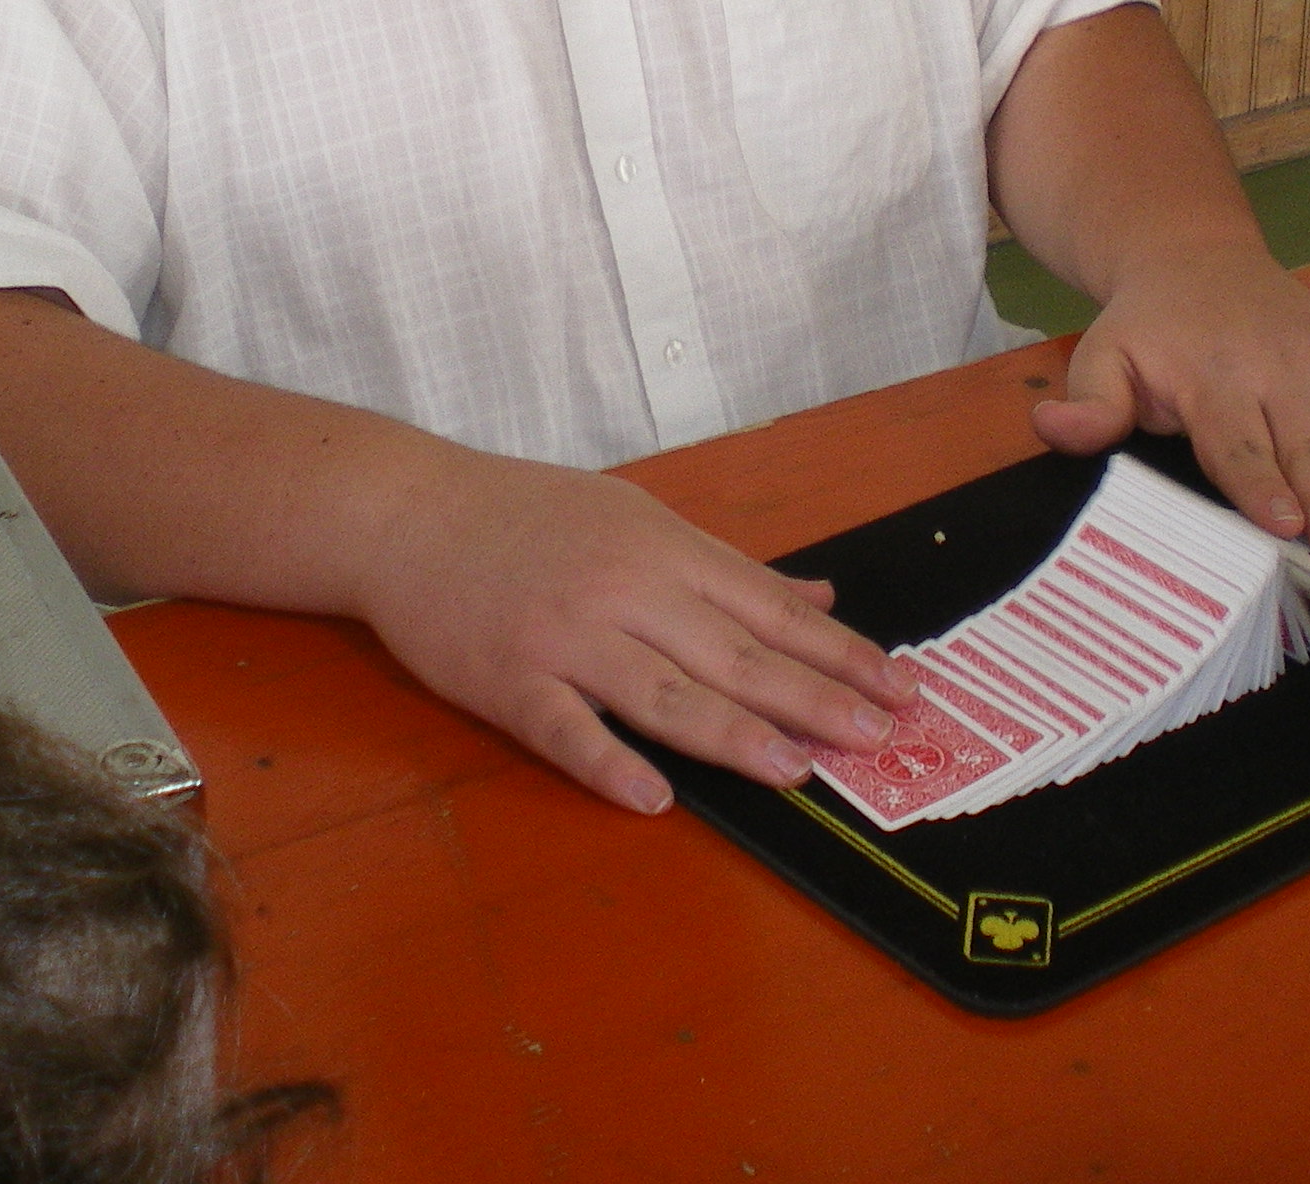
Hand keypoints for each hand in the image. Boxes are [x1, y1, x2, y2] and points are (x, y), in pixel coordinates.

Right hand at [350, 442, 918, 814]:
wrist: (408, 512)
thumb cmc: (527, 515)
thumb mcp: (636, 517)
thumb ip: (726, 566)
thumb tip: (816, 594)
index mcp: (663, 548)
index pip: (771, 608)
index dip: (840, 651)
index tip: (900, 687)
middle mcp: (624, 590)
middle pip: (733, 653)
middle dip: (814, 698)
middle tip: (878, 738)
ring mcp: (565, 637)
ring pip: (663, 693)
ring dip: (734, 735)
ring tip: (796, 771)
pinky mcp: (507, 679)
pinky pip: (564, 728)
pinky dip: (609, 763)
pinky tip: (654, 797)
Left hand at [1027, 241, 1309, 555]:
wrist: (1196, 256)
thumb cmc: (1150, 326)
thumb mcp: (1102, 356)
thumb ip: (1089, 402)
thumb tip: (1054, 428)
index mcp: (1213, 379)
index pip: (1240, 443)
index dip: (1263, 484)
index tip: (1288, 523)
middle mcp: (1277, 373)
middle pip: (1306, 444)